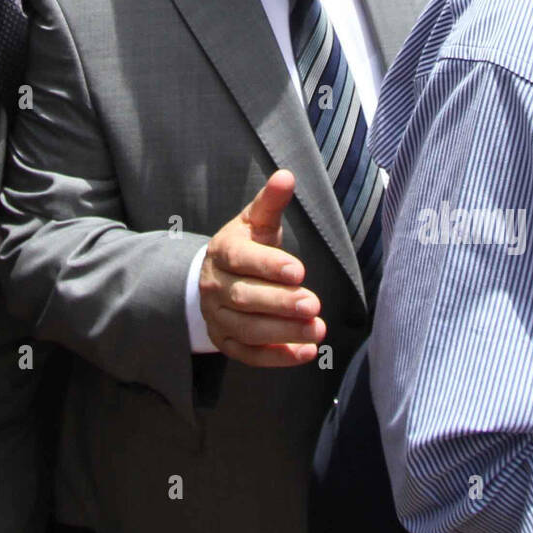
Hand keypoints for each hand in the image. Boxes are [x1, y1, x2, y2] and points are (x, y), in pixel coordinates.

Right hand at [200, 169, 324, 366]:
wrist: (214, 278)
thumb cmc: (245, 247)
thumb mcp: (254, 221)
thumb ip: (271, 202)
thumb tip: (286, 175)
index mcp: (222, 252)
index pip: (241, 260)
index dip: (269, 266)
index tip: (300, 271)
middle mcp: (214, 286)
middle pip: (245, 298)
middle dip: (280, 303)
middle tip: (314, 304)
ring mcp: (217, 317)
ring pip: (248, 329)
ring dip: (283, 332)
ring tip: (318, 330)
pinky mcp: (226, 342)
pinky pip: (249, 354)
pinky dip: (276, 357)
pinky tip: (306, 353)